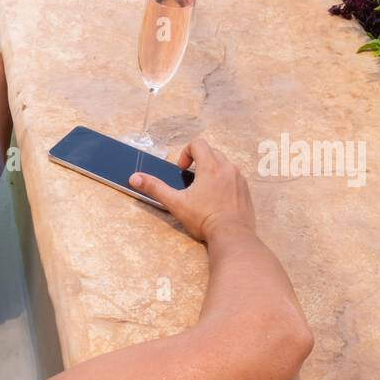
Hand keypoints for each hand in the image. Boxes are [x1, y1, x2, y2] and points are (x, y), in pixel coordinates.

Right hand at [130, 136, 255, 241]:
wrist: (231, 234)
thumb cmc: (204, 219)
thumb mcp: (175, 203)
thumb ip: (155, 188)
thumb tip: (134, 178)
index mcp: (210, 167)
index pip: (198, 144)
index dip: (186, 153)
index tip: (182, 170)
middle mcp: (227, 168)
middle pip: (211, 152)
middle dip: (198, 161)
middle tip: (190, 179)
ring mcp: (239, 178)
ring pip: (223, 164)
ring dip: (211, 170)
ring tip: (203, 189)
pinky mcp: (245, 189)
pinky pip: (233, 176)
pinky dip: (223, 181)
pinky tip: (216, 199)